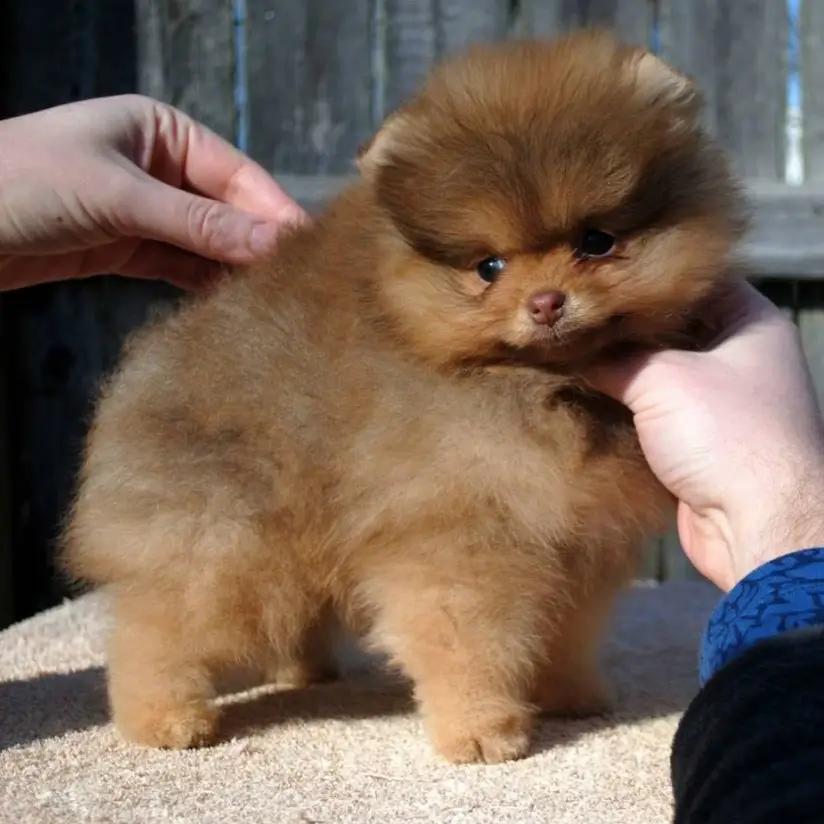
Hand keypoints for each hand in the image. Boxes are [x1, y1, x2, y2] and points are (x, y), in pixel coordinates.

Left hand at [0, 94, 305, 290]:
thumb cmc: (22, 181)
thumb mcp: (118, 197)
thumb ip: (197, 225)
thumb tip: (273, 244)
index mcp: (162, 131)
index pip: (237, 176)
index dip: (273, 214)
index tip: (309, 251)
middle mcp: (160, 169)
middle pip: (227, 212)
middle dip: (257, 246)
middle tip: (299, 286)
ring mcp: (145, 212)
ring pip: (206, 244)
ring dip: (234, 271)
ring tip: (273, 302)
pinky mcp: (127, 250)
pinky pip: (180, 268)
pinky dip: (204, 286)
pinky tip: (232, 305)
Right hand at [589, 279, 823, 590]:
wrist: (755, 525)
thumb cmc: (725, 434)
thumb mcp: (660, 378)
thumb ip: (611, 357)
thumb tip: (567, 348)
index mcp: (750, 322)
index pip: (690, 280)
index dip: (642, 276)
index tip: (592, 273)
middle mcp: (738, 356)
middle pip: (669, 327)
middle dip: (620, 325)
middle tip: (567, 312)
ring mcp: (719, 401)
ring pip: (657, 372)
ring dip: (617, 369)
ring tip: (563, 348)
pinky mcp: (697, 441)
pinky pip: (651, 411)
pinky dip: (621, 405)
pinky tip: (580, 393)